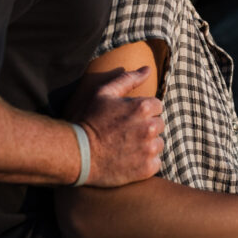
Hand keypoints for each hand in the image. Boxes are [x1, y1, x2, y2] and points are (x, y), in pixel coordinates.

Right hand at [76, 67, 164, 186]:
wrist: (78, 154)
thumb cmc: (89, 120)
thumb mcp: (104, 93)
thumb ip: (128, 79)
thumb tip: (148, 69)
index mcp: (142, 107)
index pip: (157, 106)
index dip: (142, 110)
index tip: (128, 117)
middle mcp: (150, 127)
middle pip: (159, 124)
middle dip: (146, 126)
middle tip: (126, 133)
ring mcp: (149, 149)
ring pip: (158, 144)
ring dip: (147, 144)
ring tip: (127, 146)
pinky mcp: (147, 168)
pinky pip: (155, 162)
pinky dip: (146, 162)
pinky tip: (129, 159)